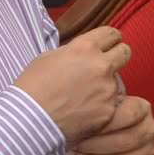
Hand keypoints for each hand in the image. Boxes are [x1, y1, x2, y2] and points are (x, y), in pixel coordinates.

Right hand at [13, 27, 130, 142]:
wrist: (28, 120)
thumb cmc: (31, 88)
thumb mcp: (47, 58)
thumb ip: (71, 51)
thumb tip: (83, 53)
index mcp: (85, 48)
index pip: (112, 34)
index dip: (110, 39)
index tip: (108, 45)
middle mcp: (101, 66)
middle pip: (125, 52)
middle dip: (118, 55)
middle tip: (106, 65)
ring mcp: (107, 90)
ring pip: (116, 82)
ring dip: (104, 85)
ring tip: (81, 96)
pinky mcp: (108, 112)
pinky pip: (111, 105)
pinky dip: (100, 107)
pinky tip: (81, 111)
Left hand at [69, 95, 153, 154]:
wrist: (105, 129)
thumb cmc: (96, 113)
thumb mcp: (99, 99)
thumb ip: (97, 95)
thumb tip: (91, 74)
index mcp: (142, 109)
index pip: (127, 116)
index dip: (103, 124)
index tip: (80, 128)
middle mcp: (149, 130)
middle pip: (124, 142)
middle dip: (93, 148)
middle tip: (71, 147)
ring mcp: (148, 152)